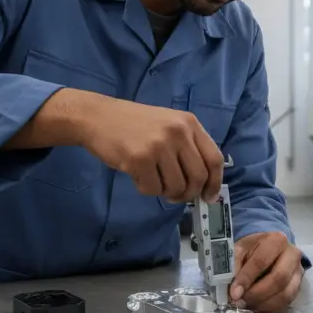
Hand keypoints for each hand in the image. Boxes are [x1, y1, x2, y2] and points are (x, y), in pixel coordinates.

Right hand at [52, 90, 224, 202]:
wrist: (98, 116)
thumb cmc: (133, 123)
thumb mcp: (168, 125)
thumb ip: (187, 147)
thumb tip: (204, 183)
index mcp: (189, 123)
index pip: (214, 159)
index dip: (214, 182)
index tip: (209, 196)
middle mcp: (178, 132)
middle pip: (198, 177)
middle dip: (189, 193)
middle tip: (176, 195)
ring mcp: (159, 145)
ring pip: (176, 187)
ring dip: (165, 192)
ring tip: (153, 180)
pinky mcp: (140, 158)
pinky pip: (153, 189)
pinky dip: (147, 189)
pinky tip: (138, 176)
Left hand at [229, 232, 303, 312]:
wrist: (268, 248)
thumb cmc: (252, 248)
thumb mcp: (240, 249)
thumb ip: (235, 266)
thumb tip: (232, 290)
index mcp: (276, 241)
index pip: (261, 262)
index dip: (247, 279)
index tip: (234, 294)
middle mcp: (292, 255)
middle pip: (279, 279)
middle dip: (257, 294)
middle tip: (240, 302)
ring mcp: (298, 272)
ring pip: (285, 294)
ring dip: (263, 304)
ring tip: (246, 305)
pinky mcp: (298, 286)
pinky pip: (286, 303)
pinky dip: (269, 308)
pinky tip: (255, 307)